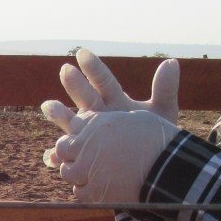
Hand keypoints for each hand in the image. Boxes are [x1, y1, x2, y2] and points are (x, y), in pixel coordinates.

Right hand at [41, 53, 178, 165]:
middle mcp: (98, 114)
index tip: (82, 54)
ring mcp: (89, 135)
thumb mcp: (163, 112)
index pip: (104, 81)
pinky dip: (58, 156)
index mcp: (115, 100)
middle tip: (66, 70)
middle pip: (85, 98)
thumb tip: (171, 62)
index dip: (93, 68)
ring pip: (71, 123)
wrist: (152, 166)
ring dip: (60, 115)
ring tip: (48, 106)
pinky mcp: (83, 156)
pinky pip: (69, 156)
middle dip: (75, 84)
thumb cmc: (156, 136)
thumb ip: (165, 89)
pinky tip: (51, 157)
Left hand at [46, 108, 177, 204]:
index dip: (73, 138)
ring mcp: (87, 170)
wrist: (169, 167)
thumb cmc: (156, 140)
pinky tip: (98, 188)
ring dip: (76, 173)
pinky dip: (86, 191)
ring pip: (68, 172)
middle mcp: (87, 145)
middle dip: (69, 154)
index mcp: (96, 124)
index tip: (77, 143)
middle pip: (63, 150)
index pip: (71, 127)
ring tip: (91, 174)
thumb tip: (95, 120)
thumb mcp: (132, 118)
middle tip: (80, 160)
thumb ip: (108, 121)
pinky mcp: (94, 192)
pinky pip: (79, 193)